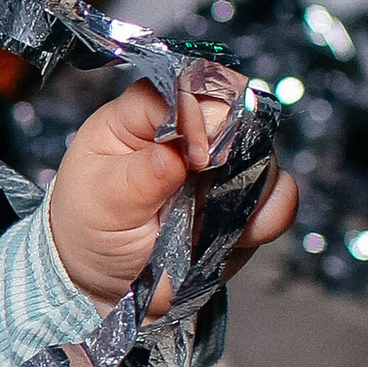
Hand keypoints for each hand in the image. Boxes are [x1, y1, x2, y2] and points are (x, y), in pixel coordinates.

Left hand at [46, 66, 297, 318]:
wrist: (105, 279)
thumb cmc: (90, 226)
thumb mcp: (101, 201)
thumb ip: (141, 175)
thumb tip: (179, 151)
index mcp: (141, 115)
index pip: (181, 87)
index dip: (199, 114)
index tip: (198, 158)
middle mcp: (189, 131)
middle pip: (237, 109)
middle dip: (236, 146)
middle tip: (219, 182)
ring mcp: (221, 164)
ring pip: (263, 153)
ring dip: (254, 184)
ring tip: (219, 216)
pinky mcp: (243, 200)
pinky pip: (277, 197)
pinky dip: (269, 214)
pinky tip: (243, 232)